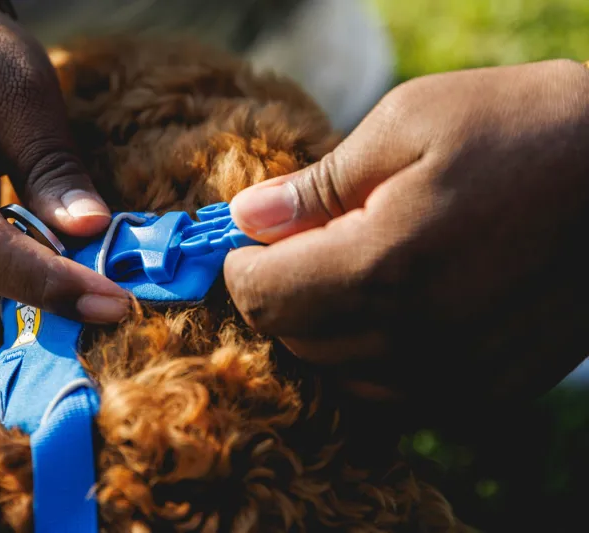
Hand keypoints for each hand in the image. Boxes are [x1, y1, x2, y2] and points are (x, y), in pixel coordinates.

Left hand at [225, 59, 588, 413]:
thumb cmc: (522, 130)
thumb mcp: (407, 124)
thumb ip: (317, 184)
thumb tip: (246, 216)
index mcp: (385, 266)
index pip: (263, 298)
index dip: (240, 270)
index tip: (246, 244)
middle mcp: (417, 339)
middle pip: (296, 342)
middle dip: (278, 295)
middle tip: (298, 250)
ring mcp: (457, 376)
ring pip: (339, 377)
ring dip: (322, 331)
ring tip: (347, 276)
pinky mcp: (489, 392)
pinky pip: (393, 399)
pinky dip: (370, 362)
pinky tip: (388, 314)